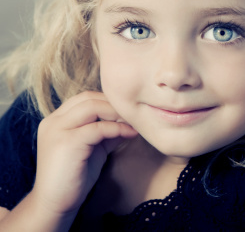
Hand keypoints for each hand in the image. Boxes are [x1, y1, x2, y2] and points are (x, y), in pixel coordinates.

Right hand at [31, 91, 137, 218]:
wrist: (56, 204)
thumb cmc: (75, 177)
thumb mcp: (94, 148)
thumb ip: (108, 132)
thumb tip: (130, 121)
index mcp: (57, 120)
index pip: (85, 98)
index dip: (109, 101)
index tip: (129, 111)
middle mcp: (53, 121)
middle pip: (88, 98)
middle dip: (114, 104)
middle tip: (134, 114)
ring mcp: (57, 130)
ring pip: (92, 106)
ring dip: (117, 113)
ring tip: (133, 122)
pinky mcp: (66, 143)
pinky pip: (97, 128)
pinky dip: (117, 128)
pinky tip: (131, 134)